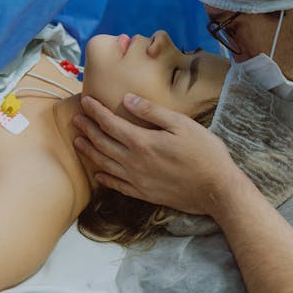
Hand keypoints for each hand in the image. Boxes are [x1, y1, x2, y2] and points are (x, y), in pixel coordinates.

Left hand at [73, 94, 244, 215]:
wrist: (216, 189)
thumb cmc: (204, 153)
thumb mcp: (182, 124)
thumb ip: (152, 112)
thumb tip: (127, 99)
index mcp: (142, 141)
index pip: (110, 123)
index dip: (96, 111)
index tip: (85, 101)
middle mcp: (134, 162)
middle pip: (103, 143)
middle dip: (88, 129)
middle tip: (76, 118)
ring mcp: (138, 180)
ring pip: (105, 163)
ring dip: (90, 151)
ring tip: (78, 142)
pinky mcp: (144, 193)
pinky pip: (117, 185)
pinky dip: (104, 178)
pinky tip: (98, 174)